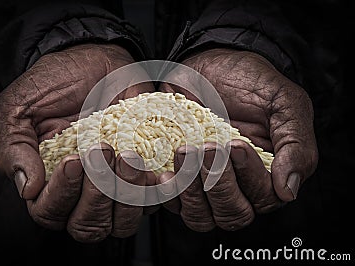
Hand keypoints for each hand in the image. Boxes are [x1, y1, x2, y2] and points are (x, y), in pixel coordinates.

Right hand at [0, 43, 153, 240]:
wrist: (95, 60)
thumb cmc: (55, 84)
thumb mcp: (19, 109)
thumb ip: (14, 148)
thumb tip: (27, 189)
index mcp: (49, 182)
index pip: (50, 213)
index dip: (61, 195)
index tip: (73, 159)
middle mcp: (82, 192)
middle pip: (88, 226)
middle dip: (96, 195)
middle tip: (101, 151)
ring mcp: (115, 186)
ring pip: (122, 222)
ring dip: (126, 193)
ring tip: (128, 154)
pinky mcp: (143, 176)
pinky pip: (154, 201)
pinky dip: (154, 187)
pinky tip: (149, 161)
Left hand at [158, 48, 317, 230]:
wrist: (210, 61)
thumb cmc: (249, 81)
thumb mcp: (284, 103)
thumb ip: (296, 144)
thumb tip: (288, 191)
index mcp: (266, 172)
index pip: (263, 198)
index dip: (249, 178)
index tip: (236, 145)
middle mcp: (236, 184)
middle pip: (231, 214)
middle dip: (219, 184)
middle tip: (208, 148)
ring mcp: (204, 183)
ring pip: (200, 216)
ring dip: (191, 190)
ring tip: (185, 152)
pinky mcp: (178, 176)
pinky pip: (169, 201)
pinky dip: (165, 191)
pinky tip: (162, 171)